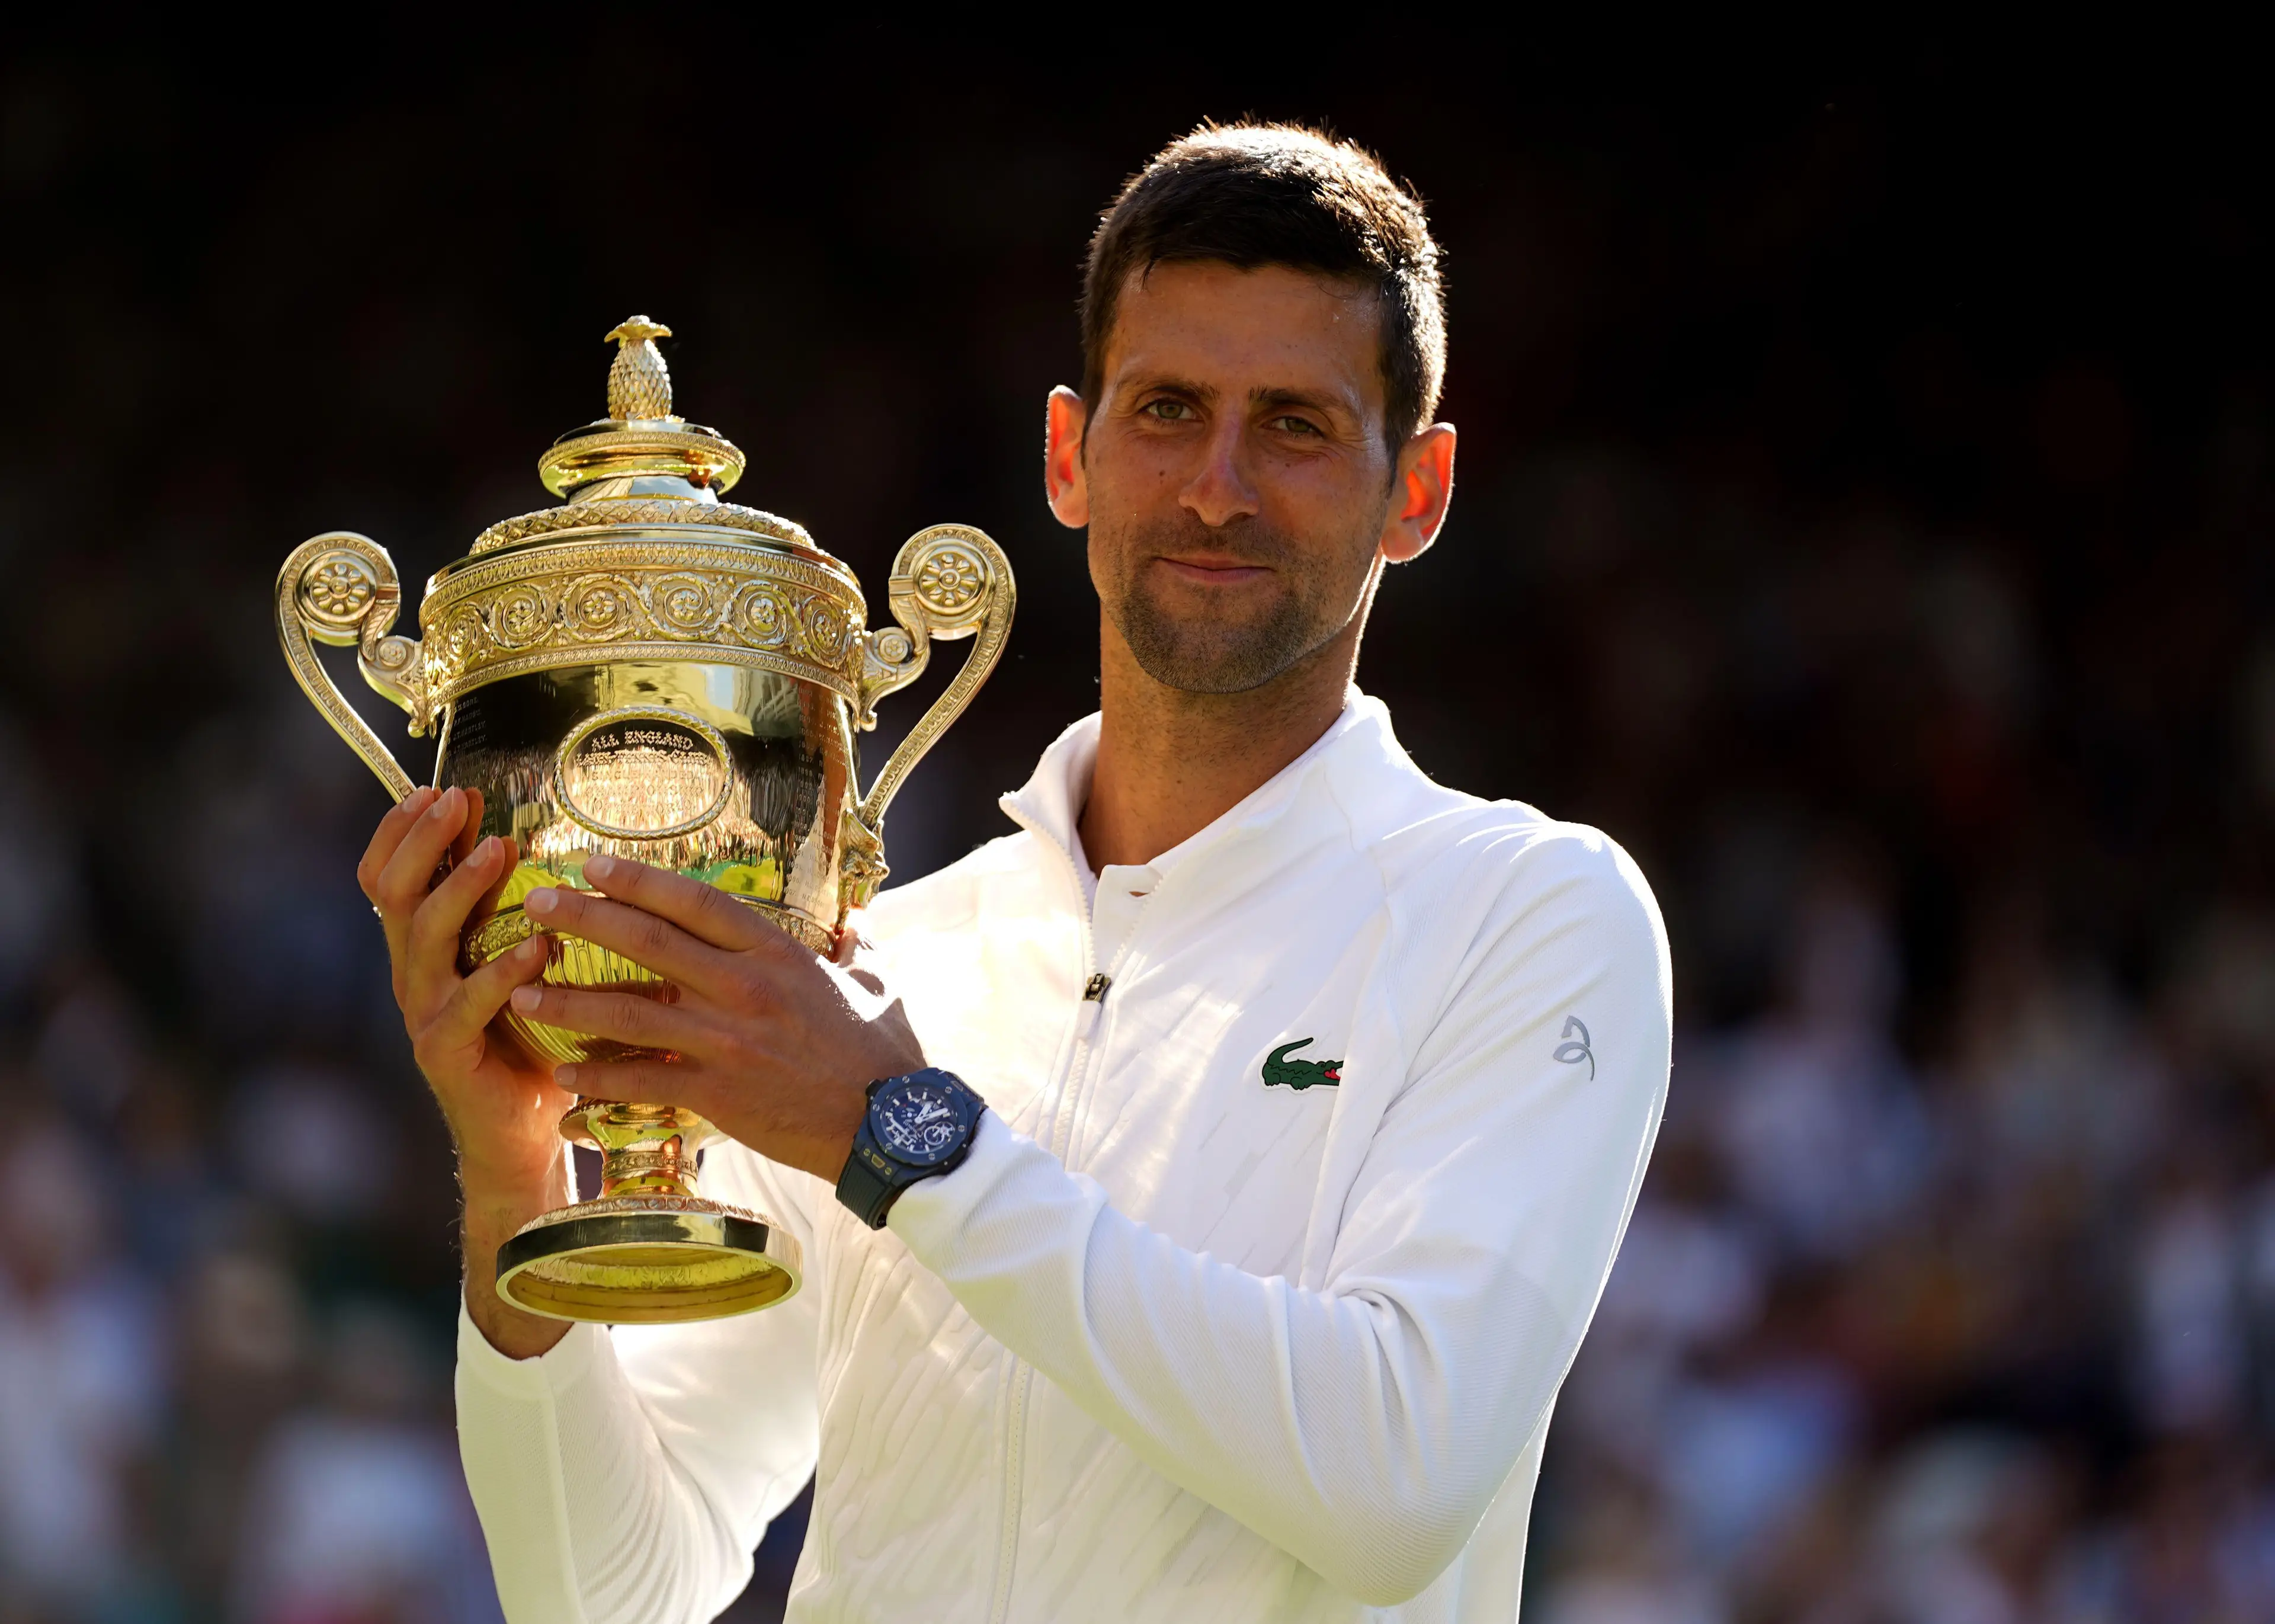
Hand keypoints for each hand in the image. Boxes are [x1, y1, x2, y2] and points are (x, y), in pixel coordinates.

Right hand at [360, 786, 565, 1184]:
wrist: (520, 1132)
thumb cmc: (529, 1038)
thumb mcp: (516, 962)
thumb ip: (509, 911)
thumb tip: (520, 837)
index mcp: (422, 947)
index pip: (386, 877)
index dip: (401, 831)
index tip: (436, 788)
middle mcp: (412, 973)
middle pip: (395, 892)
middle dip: (424, 840)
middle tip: (456, 801)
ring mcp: (424, 1012)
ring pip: (424, 937)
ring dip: (460, 888)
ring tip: (499, 850)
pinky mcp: (445, 1052)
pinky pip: (468, 1003)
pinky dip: (503, 971)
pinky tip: (538, 946)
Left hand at [506, 854, 928, 1183]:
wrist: (889, 1126)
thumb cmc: (886, 1054)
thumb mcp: (877, 985)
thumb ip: (856, 951)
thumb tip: (859, 928)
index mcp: (777, 954)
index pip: (696, 903)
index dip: (640, 880)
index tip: (593, 863)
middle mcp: (744, 989)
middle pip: (648, 943)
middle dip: (585, 919)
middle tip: (537, 904)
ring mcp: (725, 1042)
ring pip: (629, 1012)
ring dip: (568, 1003)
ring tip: (520, 994)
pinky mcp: (716, 1094)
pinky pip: (640, 1081)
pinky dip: (597, 1079)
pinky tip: (562, 1075)